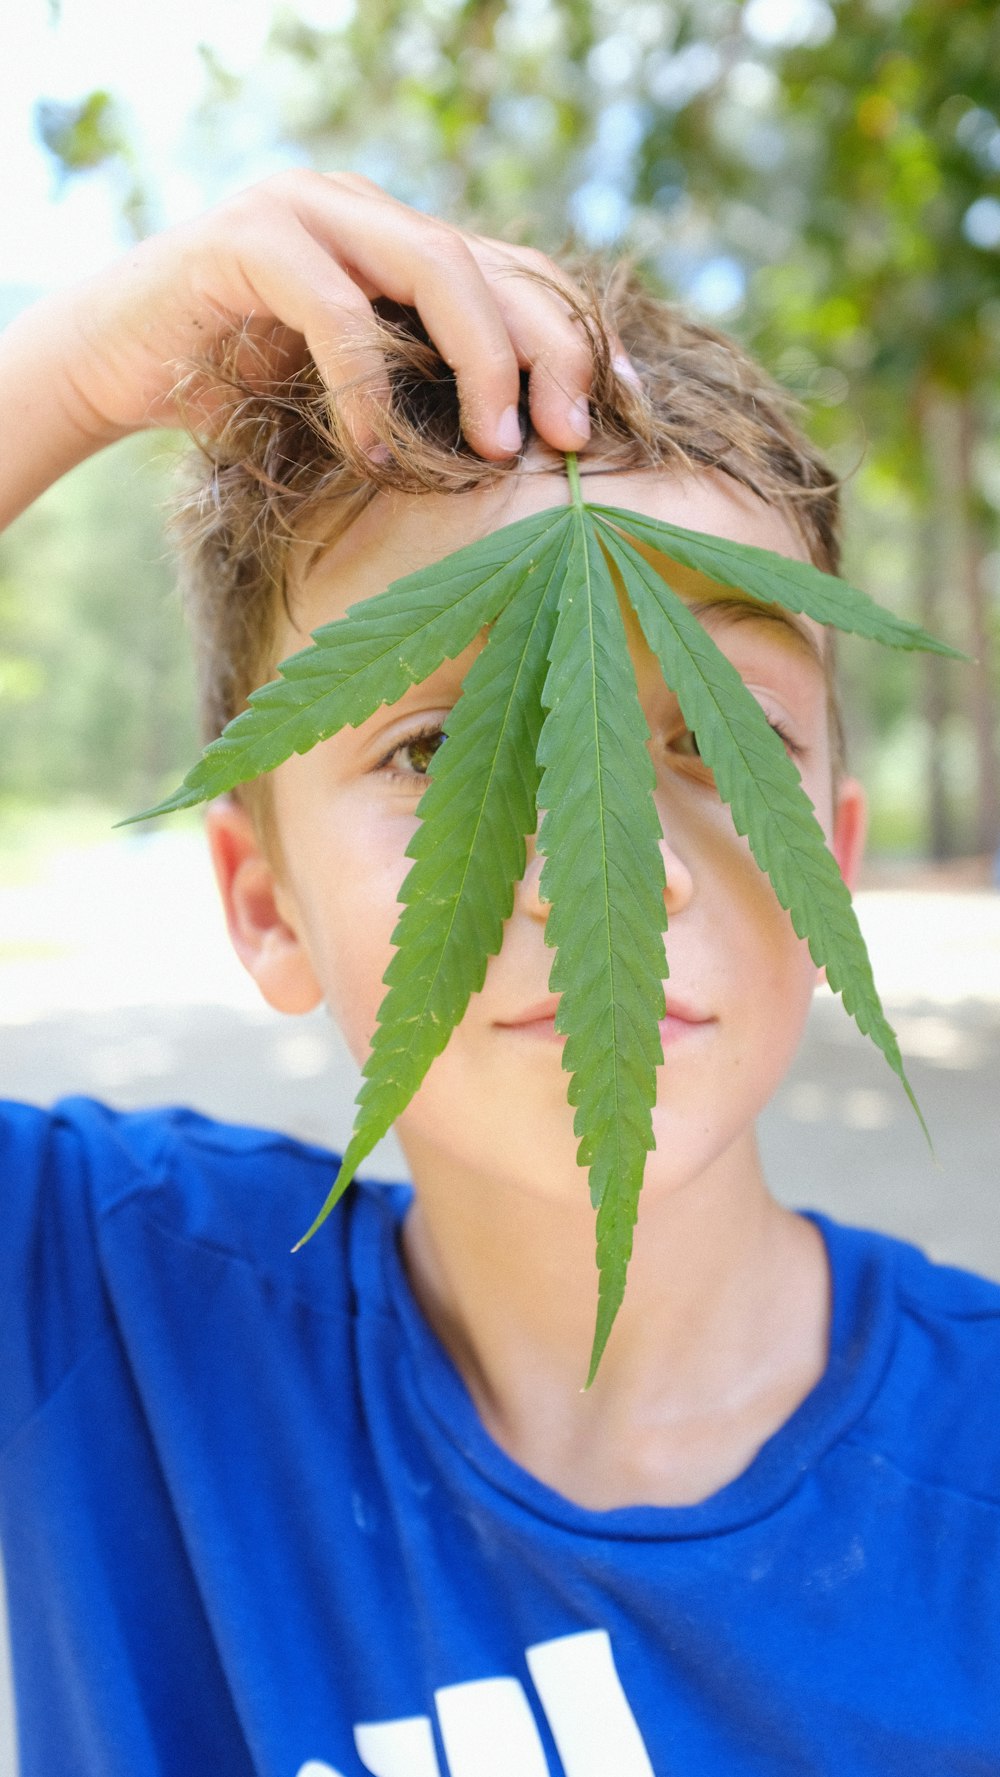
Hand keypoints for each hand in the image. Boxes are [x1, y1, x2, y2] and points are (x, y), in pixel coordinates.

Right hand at [43, 170, 630, 460]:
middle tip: (570, 438)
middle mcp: (364, 209)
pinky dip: (368, 388)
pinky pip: (337, 310)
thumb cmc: (237, 396)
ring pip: (435, 266)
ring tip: (495, 448)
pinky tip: (378, 456)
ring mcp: (307, 209)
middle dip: (550, 351)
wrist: (112, 366)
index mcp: (396, 242)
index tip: (623, 406)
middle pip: (492, 263)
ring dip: (481, 362)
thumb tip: (523, 455)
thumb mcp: (351, 399)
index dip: (577, 335)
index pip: (512, 272)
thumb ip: (422, 395)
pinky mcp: (249, 239)